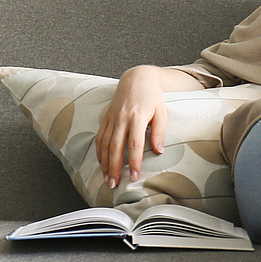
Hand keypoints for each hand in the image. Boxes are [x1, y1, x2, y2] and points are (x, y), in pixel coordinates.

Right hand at [96, 66, 171, 186]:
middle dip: (114, 167)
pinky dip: (99, 151)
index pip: (134, 145)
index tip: (134, 176)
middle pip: (115, 147)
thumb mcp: (161, 112)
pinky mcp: (106, 117)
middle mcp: (121, 118)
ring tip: (107, 178)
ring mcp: (112, 118)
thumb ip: (159, 132)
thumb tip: (158, 151)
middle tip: (114, 184)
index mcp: (137, 117)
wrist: (137, 78)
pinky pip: (100, 136)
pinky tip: (101, 162)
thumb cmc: (152, 96)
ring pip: (104, 144)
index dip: (133, 162)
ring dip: (104, 162)